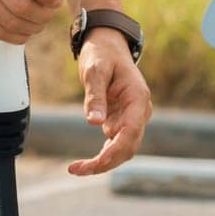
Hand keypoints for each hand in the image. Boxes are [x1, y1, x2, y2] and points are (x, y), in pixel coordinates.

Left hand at [68, 29, 151, 175]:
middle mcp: (139, 112)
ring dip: (103, 163)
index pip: (131, 132)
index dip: (115, 150)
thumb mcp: (94, 71)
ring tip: (75, 169)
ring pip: (123, 149)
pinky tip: (83, 164)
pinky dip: (102, 155)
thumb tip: (93, 122)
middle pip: (128, 147)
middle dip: (105, 162)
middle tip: (75, 169)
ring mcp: (132, 118)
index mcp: (138, 99)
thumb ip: (95, 96)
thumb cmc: (102, 54)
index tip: (96, 162)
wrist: (107, 46)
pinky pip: (115, 143)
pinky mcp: (121, 120)